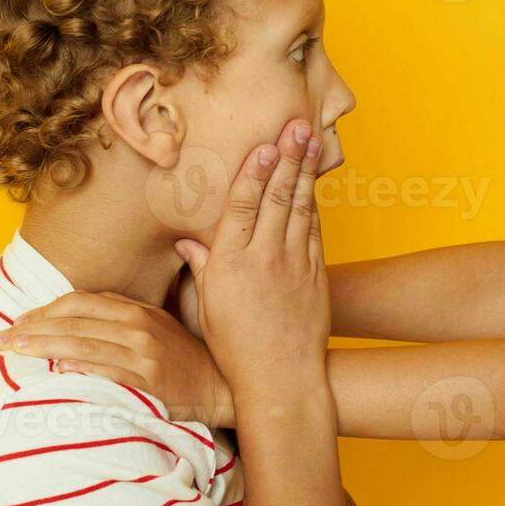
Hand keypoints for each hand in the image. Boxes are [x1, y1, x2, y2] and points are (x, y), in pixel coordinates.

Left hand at [0, 290, 234, 427]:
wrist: (221, 387)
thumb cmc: (186, 357)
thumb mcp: (161, 321)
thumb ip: (128, 308)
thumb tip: (87, 298)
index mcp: (137, 310)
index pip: (80, 302)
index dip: (45, 310)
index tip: (19, 322)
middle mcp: (138, 327)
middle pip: (74, 321)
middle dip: (32, 329)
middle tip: (0, 340)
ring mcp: (145, 354)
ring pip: (84, 345)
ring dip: (44, 346)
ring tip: (14, 351)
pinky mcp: (151, 381)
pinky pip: (109, 372)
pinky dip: (82, 369)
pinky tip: (58, 370)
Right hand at [184, 119, 330, 395]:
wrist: (281, 380)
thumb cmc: (236, 347)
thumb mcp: (207, 306)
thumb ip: (202, 265)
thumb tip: (188, 239)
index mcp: (230, 263)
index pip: (242, 206)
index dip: (254, 172)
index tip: (264, 145)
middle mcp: (264, 259)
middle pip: (276, 197)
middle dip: (288, 158)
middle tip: (297, 125)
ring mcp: (294, 265)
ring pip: (300, 208)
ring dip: (306, 171)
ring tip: (311, 140)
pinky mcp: (316, 275)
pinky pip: (315, 231)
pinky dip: (314, 204)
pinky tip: (314, 183)